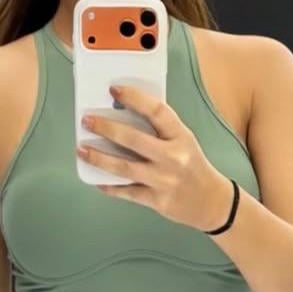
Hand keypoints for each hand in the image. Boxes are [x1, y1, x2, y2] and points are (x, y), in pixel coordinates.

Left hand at [77, 83, 229, 231]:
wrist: (211, 202)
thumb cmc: (192, 166)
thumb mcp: (184, 141)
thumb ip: (160, 130)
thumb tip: (122, 114)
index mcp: (181, 136)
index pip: (156, 111)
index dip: (134, 98)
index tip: (114, 90)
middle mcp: (173, 157)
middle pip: (134, 139)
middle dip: (106, 128)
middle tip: (87, 120)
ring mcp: (164, 180)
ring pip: (125, 168)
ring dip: (99, 158)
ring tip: (81, 149)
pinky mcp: (157, 200)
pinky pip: (127, 192)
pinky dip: (110, 187)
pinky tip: (96, 180)